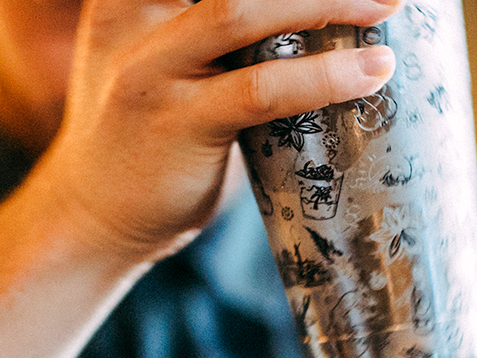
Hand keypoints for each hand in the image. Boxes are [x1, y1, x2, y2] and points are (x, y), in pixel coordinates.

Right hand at [30, 0, 402, 260]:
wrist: (89, 217)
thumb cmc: (147, 138)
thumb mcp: (164, 61)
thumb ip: (215, 35)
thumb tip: (317, 20)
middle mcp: (135, 17)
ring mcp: (151, 71)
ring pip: (242, 12)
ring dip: (325, 3)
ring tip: (386, 4)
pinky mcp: (178, 125)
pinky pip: (260, 89)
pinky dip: (324, 76)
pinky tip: (373, 71)